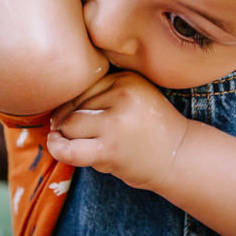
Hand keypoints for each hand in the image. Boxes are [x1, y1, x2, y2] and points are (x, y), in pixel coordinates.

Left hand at [47, 71, 188, 191]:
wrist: (179, 156)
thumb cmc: (150, 128)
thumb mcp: (135, 96)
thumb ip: (103, 92)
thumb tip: (56, 101)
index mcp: (127, 78)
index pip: (83, 86)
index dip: (74, 103)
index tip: (83, 116)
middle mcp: (122, 95)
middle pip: (73, 104)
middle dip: (68, 119)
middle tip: (85, 133)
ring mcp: (116, 123)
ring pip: (69, 124)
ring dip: (65, 135)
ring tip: (75, 140)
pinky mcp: (109, 149)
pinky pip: (69, 148)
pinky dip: (58, 147)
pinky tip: (55, 143)